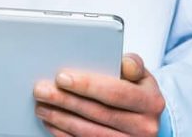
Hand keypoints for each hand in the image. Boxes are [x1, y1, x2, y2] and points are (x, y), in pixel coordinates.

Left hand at [33, 53, 165, 136]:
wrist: (147, 119)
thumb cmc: (136, 90)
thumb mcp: (140, 75)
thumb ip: (132, 65)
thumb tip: (125, 63)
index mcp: (151, 102)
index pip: (116, 93)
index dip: (88, 85)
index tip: (61, 77)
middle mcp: (144, 126)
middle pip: (98, 113)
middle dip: (66, 100)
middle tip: (41, 90)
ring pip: (90, 132)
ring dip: (61, 119)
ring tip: (41, 106)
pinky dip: (65, 134)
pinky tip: (52, 122)